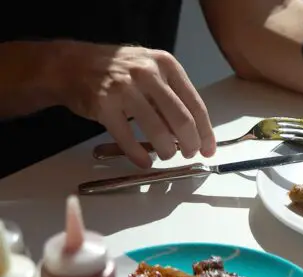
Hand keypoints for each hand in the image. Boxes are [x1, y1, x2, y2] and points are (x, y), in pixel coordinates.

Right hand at [55, 41, 215, 167]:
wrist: (70, 64)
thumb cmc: (116, 71)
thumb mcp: (150, 71)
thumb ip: (171, 96)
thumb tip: (192, 131)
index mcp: (166, 64)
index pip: (195, 104)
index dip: (205, 131)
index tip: (208, 149)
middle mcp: (148, 73)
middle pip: (181, 119)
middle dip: (190, 143)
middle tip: (190, 154)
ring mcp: (125, 88)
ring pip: (158, 130)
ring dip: (167, 150)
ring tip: (166, 155)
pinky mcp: (104, 105)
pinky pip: (127, 137)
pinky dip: (138, 154)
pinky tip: (144, 161)